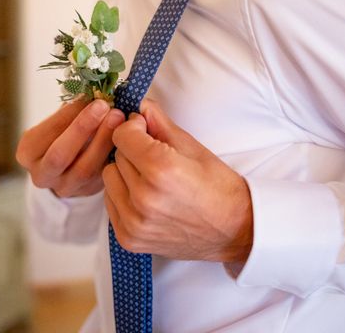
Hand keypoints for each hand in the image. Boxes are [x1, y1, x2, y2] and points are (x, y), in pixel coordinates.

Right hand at [16, 99, 124, 197]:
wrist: (69, 165)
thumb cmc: (64, 133)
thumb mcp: (60, 121)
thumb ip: (73, 110)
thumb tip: (95, 92)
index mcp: (28, 152)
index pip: (47, 132)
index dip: (70, 114)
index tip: (89, 96)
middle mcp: (41, 174)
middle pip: (60, 154)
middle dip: (83, 128)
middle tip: (104, 106)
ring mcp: (64, 187)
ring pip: (85, 168)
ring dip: (104, 140)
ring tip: (118, 117)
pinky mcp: (86, 192)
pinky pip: (101, 175)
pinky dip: (114, 153)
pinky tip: (125, 135)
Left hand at [103, 99, 252, 262]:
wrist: (235, 230)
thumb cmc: (219, 188)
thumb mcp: (194, 148)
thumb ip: (162, 125)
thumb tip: (142, 106)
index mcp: (161, 170)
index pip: (123, 135)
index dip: (134, 128)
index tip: (146, 130)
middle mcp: (144, 198)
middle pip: (117, 156)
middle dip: (132, 151)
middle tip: (155, 157)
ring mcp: (135, 222)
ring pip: (110, 178)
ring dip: (125, 173)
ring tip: (150, 179)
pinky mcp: (129, 238)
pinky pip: (110, 203)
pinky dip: (123, 196)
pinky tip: (146, 197)